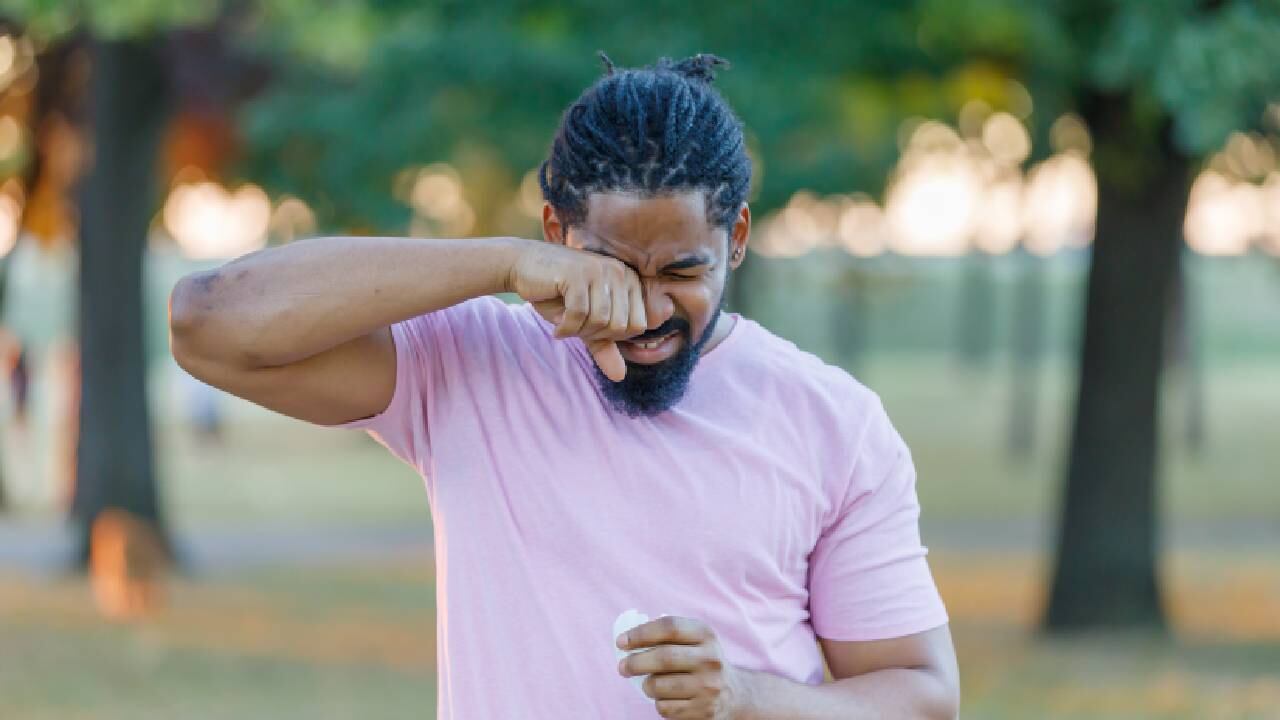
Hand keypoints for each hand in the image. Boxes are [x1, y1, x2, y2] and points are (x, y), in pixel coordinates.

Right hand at [506, 240, 647, 380]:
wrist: (524, 267)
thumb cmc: (556, 294)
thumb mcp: (585, 322)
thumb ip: (604, 346)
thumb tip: (620, 376)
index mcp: (629, 281)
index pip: (638, 326)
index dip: (612, 336)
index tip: (590, 327)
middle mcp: (619, 272)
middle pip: (620, 326)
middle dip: (594, 334)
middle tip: (575, 326)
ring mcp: (599, 270)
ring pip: (601, 321)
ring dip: (579, 331)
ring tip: (565, 323)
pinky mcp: (577, 274)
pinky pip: (579, 314)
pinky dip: (566, 327)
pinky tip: (557, 324)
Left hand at [617, 616, 749, 719]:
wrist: (733, 694)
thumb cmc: (700, 662)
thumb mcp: (693, 641)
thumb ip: (665, 636)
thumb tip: (627, 640)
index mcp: (705, 634)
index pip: (669, 627)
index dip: (641, 633)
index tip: (621, 642)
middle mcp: (710, 659)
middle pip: (664, 657)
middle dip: (635, 662)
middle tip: (622, 667)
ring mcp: (709, 686)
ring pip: (660, 686)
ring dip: (646, 685)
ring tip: (647, 684)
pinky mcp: (704, 710)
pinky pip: (666, 708)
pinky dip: (658, 703)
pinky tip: (665, 698)